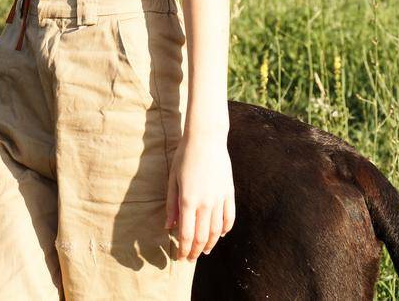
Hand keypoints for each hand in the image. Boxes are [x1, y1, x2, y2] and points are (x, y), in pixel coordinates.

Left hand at [166, 131, 234, 260]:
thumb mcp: (172, 179)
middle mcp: (205, 203)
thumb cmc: (185, 156)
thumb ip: (171, 205)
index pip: (186, 234)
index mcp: (188, 200)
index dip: (183, 250)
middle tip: (190, 259)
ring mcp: (219, 198)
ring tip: (205, 251)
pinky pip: (229, 217)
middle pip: (202, 236)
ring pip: (217, 230)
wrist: (206, 139)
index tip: (180, 258)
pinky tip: (221, 234)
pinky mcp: (229, 193)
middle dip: (195, 251)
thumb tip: (168, 227)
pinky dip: (226, 229)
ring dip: (211, 244)